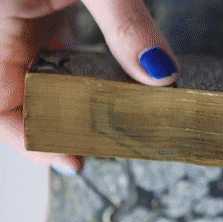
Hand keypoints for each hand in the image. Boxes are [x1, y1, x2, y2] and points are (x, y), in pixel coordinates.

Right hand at [0, 0, 177, 175]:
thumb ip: (125, 25)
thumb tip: (159, 75)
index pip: (0, 103)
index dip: (31, 139)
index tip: (71, 160)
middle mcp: (4, 25)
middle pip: (20, 98)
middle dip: (57, 128)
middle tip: (98, 149)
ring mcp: (22, 19)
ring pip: (39, 78)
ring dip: (73, 104)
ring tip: (111, 126)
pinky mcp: (43, 10)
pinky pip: (56, 53)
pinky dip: (82, 75)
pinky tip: (113, 86)